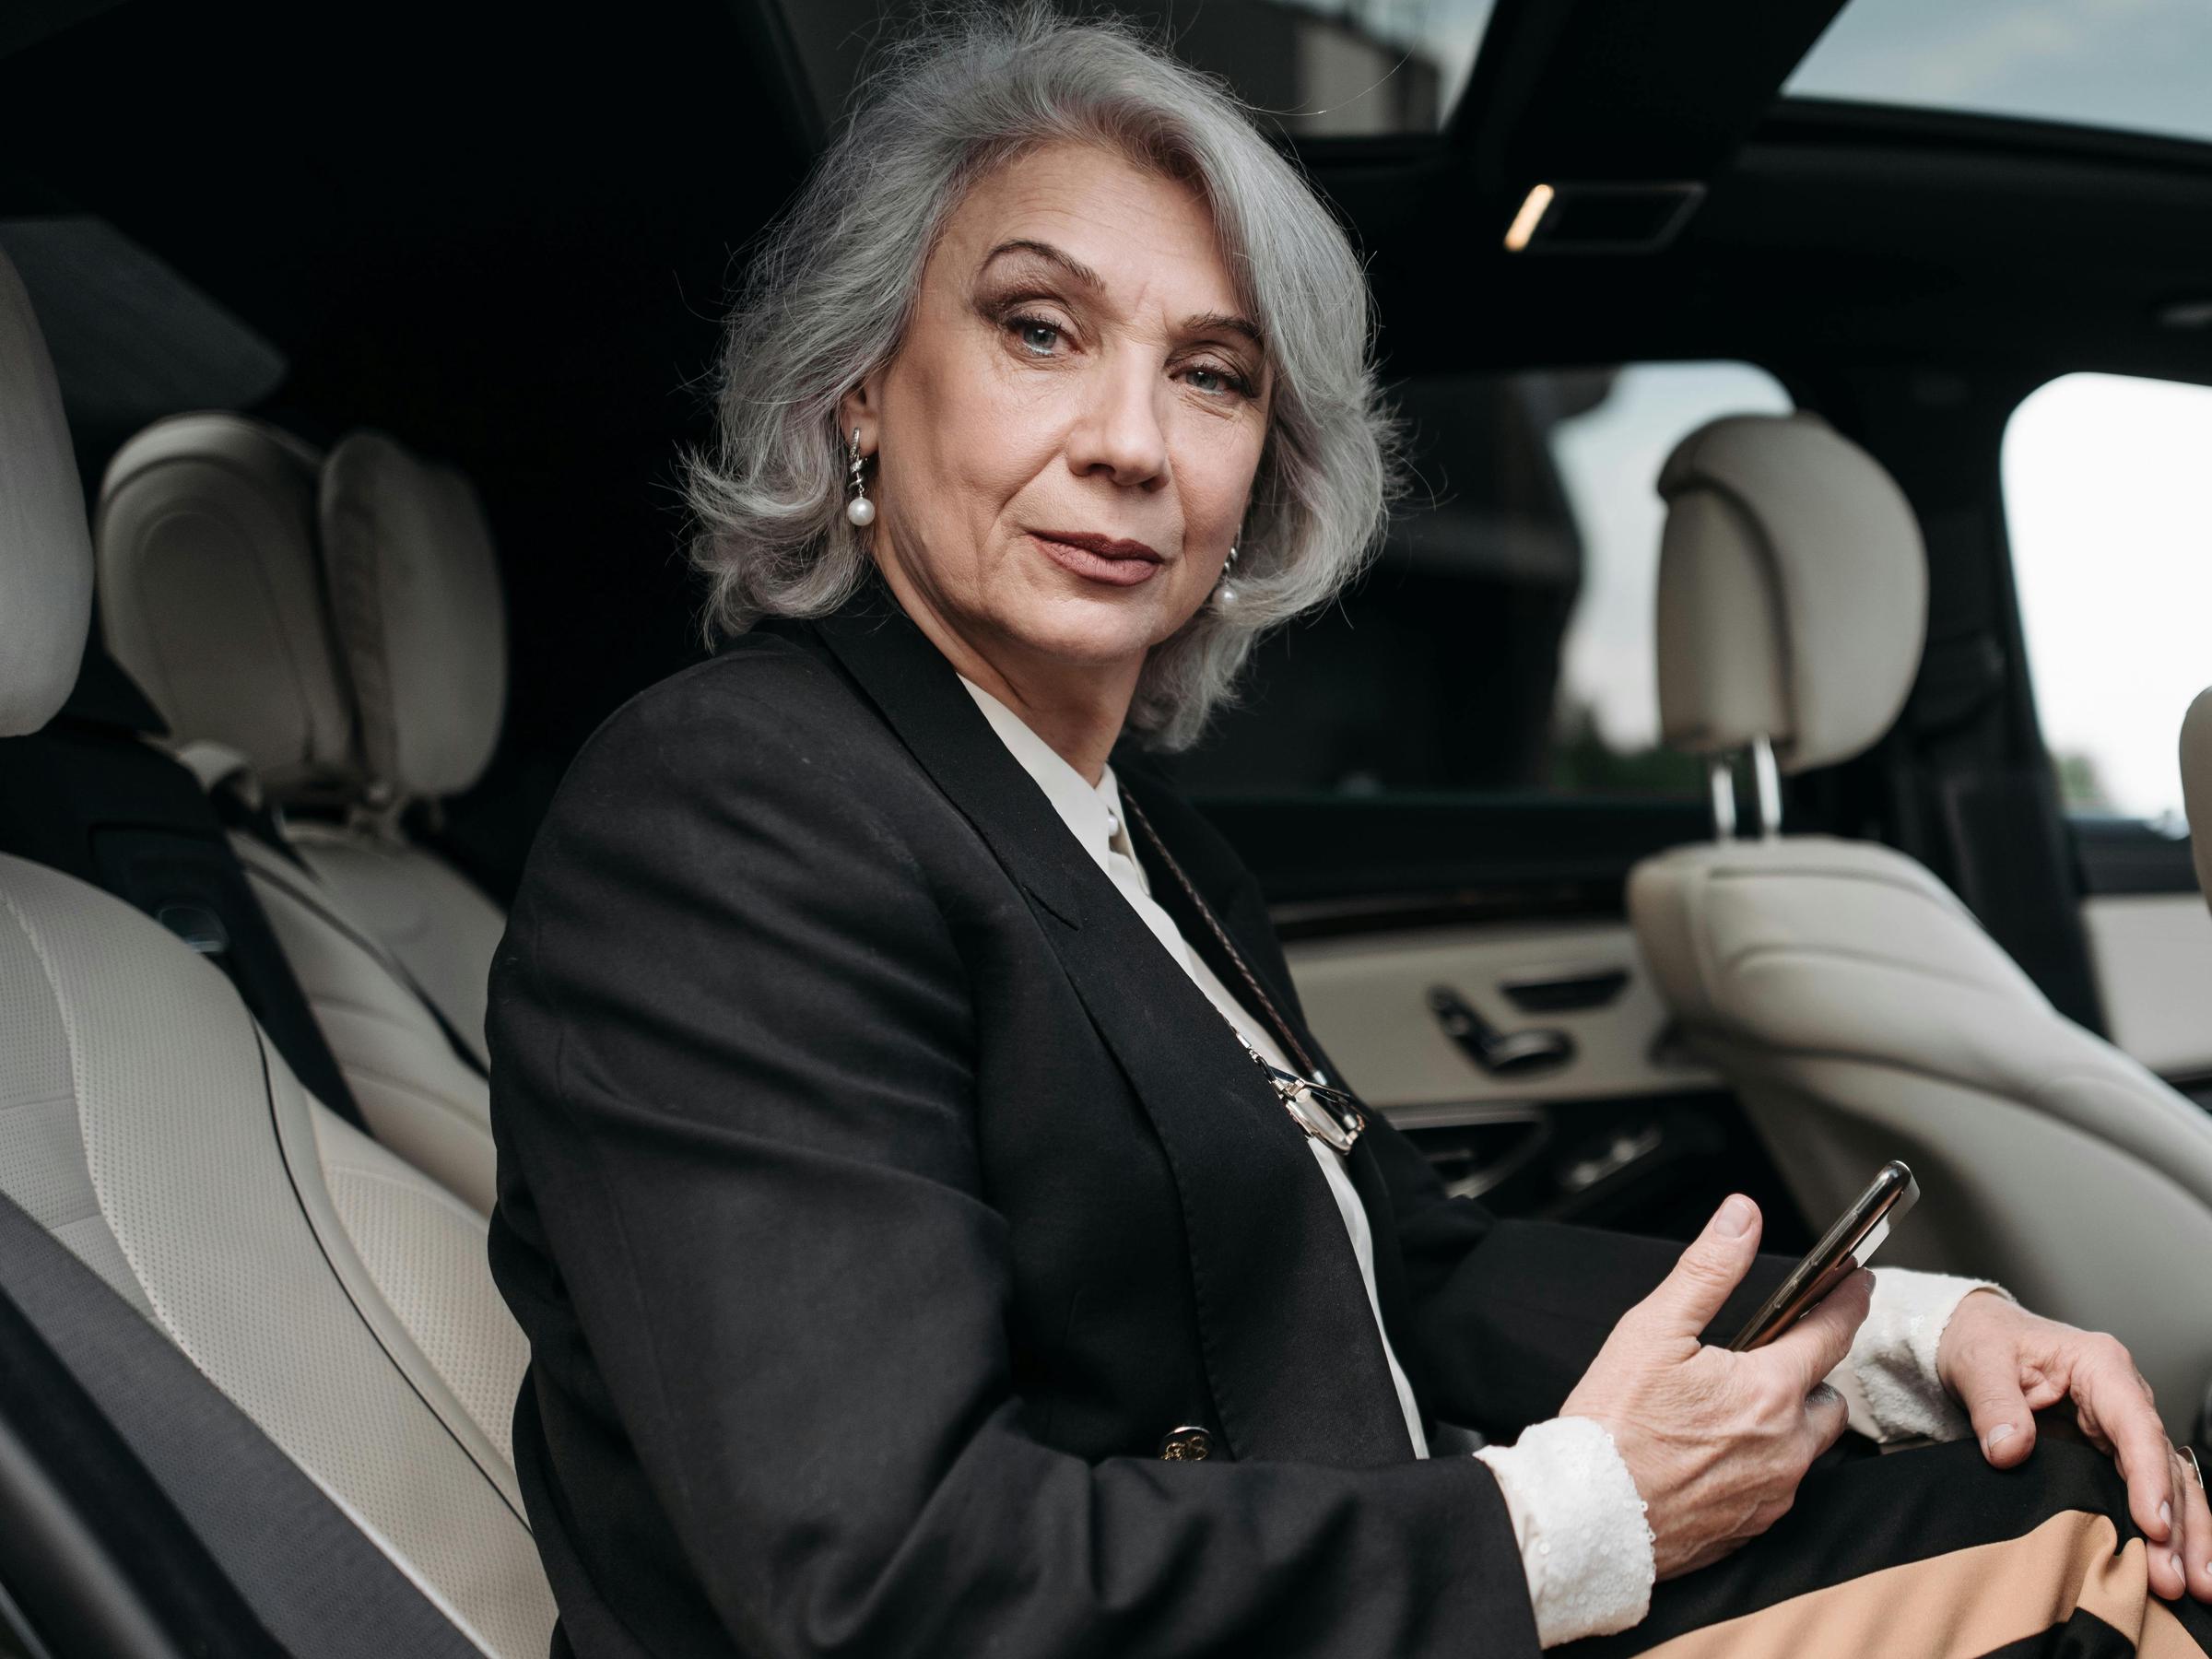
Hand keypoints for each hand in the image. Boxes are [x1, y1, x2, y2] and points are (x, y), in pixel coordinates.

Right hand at [1561, 1194, 1870, 1579]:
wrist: (1587, 1513)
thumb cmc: (1612, 1423)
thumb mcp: (1653, 1328)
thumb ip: (1708, 1269)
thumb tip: (1742, 1217)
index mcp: (1770, 1390)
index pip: (1832, 1332)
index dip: (1848, 1300)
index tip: (1857, 1282)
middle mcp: (1786, 1446)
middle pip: (1828, 1397)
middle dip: (1811, 1373)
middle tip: (1769, 1357)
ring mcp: (1773, 1492)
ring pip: (1806, 1446)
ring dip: (1789, 1421)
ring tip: (1735, 1408)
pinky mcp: (1753, 1526)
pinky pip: (1779, 1486)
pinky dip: (1763, 1463)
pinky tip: (1718, 1452)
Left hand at [1938, 1291, 2211, 1603]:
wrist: (1974, 1336)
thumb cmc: (1981, 1341)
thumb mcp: (1976, 1362)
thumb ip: (1994, 1404)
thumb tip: (2009, 1451)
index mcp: (2100, 1366)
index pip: (2137, 1427)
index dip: (2149, 1479)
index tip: (2154, 1526)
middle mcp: (2124, 1397)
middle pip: (2164, 1464)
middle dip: (2179, 1524)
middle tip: (2180, 1579)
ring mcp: (2122, 1426)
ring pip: (2169, 1484)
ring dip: (2185, 1536)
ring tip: (2194, 1587)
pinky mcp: (2112, 1452)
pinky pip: (2148, 1491)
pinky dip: (2165, 1529)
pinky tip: (2173, 1566)